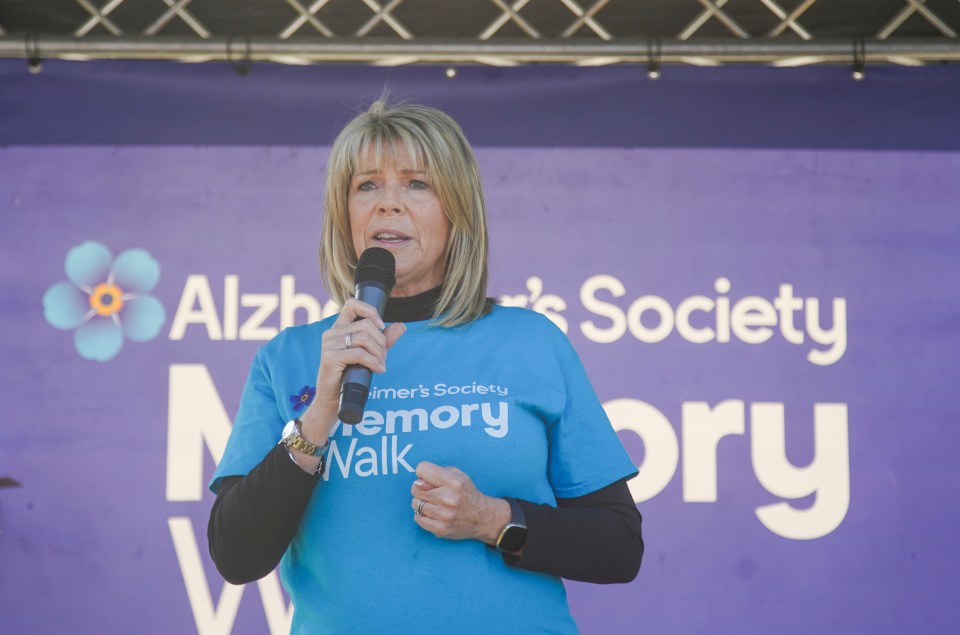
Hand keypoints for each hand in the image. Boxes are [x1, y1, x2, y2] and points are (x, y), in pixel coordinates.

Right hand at [299, 298, 404, 441]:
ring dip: (379, 353)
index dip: (370, 311)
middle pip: (366, 325)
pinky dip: (373, 362)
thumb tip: (402, 325)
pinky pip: (359, 353)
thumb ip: (384, 340)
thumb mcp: (370, 354)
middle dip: (381, 341)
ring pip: (364, 338)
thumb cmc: (350, 376)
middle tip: (383, 357)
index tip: (381, 326)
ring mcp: (329, 345)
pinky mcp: (331, 358)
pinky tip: (378, 370)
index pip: (352, 304)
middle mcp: (332, 333)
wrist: (333, 399)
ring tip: (380, 364)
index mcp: (339, 328)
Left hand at [411, 462, 510, 544]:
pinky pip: (418, 518)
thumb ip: (437, 472)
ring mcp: (444, 515)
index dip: (423, 473)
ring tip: (433, 503)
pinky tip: (432, 513)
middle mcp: (448, 498)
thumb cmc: (466, 493)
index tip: (429, 478)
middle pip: (415, 488)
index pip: (422, 469)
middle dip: (420, 488)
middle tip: (431, 491)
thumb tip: (418, 482)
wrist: (481, 517)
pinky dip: (422, 515)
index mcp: (453, 481)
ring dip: (421, 502)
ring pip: (415, 503)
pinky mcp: (441, 529)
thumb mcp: (458, 475)